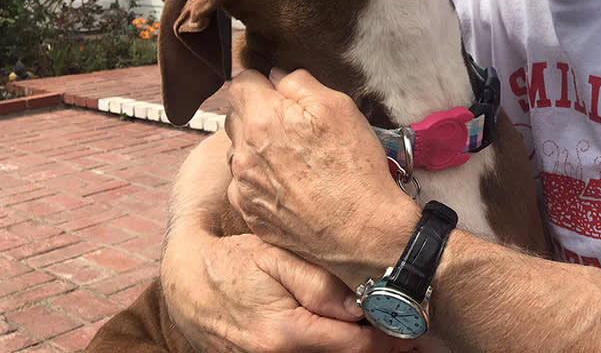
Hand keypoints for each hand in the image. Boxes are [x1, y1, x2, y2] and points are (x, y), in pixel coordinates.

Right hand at [161, 230, 413, 352]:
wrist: (187, 283)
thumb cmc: (234, 262)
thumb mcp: (274, 257)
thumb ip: (316, 282)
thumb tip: (356, 307)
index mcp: (284, 332)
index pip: (351, 345)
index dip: (386, 341)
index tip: (412, 335)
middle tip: (411, 345)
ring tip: (387, 344)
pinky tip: (350, 342)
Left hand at [225, 69, 419, 286]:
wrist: (362, 231)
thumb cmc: (355, 168)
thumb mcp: (339, 107)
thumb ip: (300, 82)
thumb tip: (278, 77)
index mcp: (262, 120)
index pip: (240, 83)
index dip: (261, 82)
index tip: (278, 90)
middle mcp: (243, 153)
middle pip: (236, 116)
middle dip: (258, 113)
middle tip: (293, 125)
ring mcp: (243, 187)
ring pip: (239, 151)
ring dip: (257, 147)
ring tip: (294, 157)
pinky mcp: (250, 214)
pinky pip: (244, 185)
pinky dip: (260, 179)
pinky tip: (291, 184)